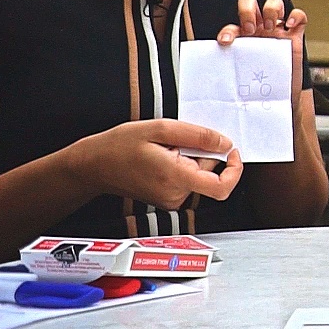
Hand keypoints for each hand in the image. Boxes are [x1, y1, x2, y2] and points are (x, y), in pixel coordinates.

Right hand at [69, 119, 242, 208]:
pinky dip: (183, 164)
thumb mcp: (160, 128)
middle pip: (210, 175)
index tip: (232, 152)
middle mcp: (175, 194)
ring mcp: (170, 199)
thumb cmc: (120, 146)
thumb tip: (225, 144)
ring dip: (191, 158)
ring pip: (199, 176)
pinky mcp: (167, 198)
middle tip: (178, 141)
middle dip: (203, 153)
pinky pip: (188, 179)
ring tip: (165, 148)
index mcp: (175, 178)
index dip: (235, 170)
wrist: (93, 165)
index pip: (221, 188)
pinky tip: (163, 156)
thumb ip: (197, 136)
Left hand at [218, 0, 307, 102]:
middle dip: (248, 11)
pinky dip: (296, 16)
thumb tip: (212, 82)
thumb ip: (230, 73)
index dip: (228, 31)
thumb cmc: (259, 89)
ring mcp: (277, 31)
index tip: (226, 41)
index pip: (231, 26)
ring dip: (271, 10)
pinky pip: (299, 16)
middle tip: (252, 29)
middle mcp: (259, 31)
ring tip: (271, 27)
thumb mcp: (241, 80)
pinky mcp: (295, 36)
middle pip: (250, 3)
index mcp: (242, 40)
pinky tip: (291, 25)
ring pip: (273, 3)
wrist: (280, 100)